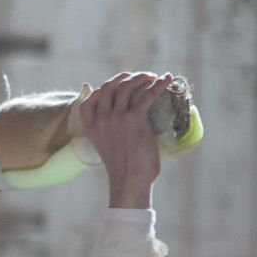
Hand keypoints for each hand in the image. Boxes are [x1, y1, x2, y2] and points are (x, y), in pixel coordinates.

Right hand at [80, 71, 173, 208]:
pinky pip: (147, 95)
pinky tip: (167, 79)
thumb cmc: (122, 168)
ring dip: (142, 77)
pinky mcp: (134, 119)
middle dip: (125, 77)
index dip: (102, 89)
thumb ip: (111, 131)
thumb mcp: (107, 147)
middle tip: (139, 77)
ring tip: (154, 77)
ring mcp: (116, 118)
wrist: (129, 179)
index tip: (116, 86)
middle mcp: (102, 119)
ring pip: (127, 86)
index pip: (89, 100)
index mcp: (92, 128)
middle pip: (110, 87)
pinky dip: (159, 84)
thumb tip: (127, 122)